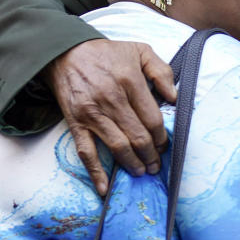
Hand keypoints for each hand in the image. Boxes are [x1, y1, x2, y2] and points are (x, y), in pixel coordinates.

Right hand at [42, 39, 175, 195]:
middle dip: (151, 156)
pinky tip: (105, 188)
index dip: (162, 138)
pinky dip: (96, 172)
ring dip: (133, 164)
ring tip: (142, 172)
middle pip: (138, 136)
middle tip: (158, 166)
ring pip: (118, 146)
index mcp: (130, 82)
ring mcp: (92, 113)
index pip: (153, 119)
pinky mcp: (76, 123)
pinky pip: (87, 152)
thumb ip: (162, 71)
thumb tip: (174, 98)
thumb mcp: (140, 51)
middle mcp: (112, 99)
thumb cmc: (107, 53)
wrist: (65, 52)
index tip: (166, 146)